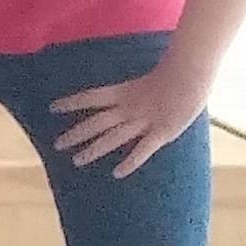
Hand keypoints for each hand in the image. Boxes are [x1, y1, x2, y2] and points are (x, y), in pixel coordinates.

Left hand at [51, 61, 210, 176]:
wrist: (193, 73)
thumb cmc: (176, 71)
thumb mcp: (150, 78)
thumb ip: (140, 87)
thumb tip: (134, 89)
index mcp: (124, 91)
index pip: (90, 96)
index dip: (71, 102)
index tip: (52, 107)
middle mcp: (128, 107)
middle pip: (96, 122)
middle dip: (76, 134)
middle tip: (57, 145)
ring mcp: (144, 121)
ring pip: (112, 138)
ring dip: (94, 150)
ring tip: (76, 161)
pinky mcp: (162, 132)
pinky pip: (142, 150)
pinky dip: (130, 162)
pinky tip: (116, 174)